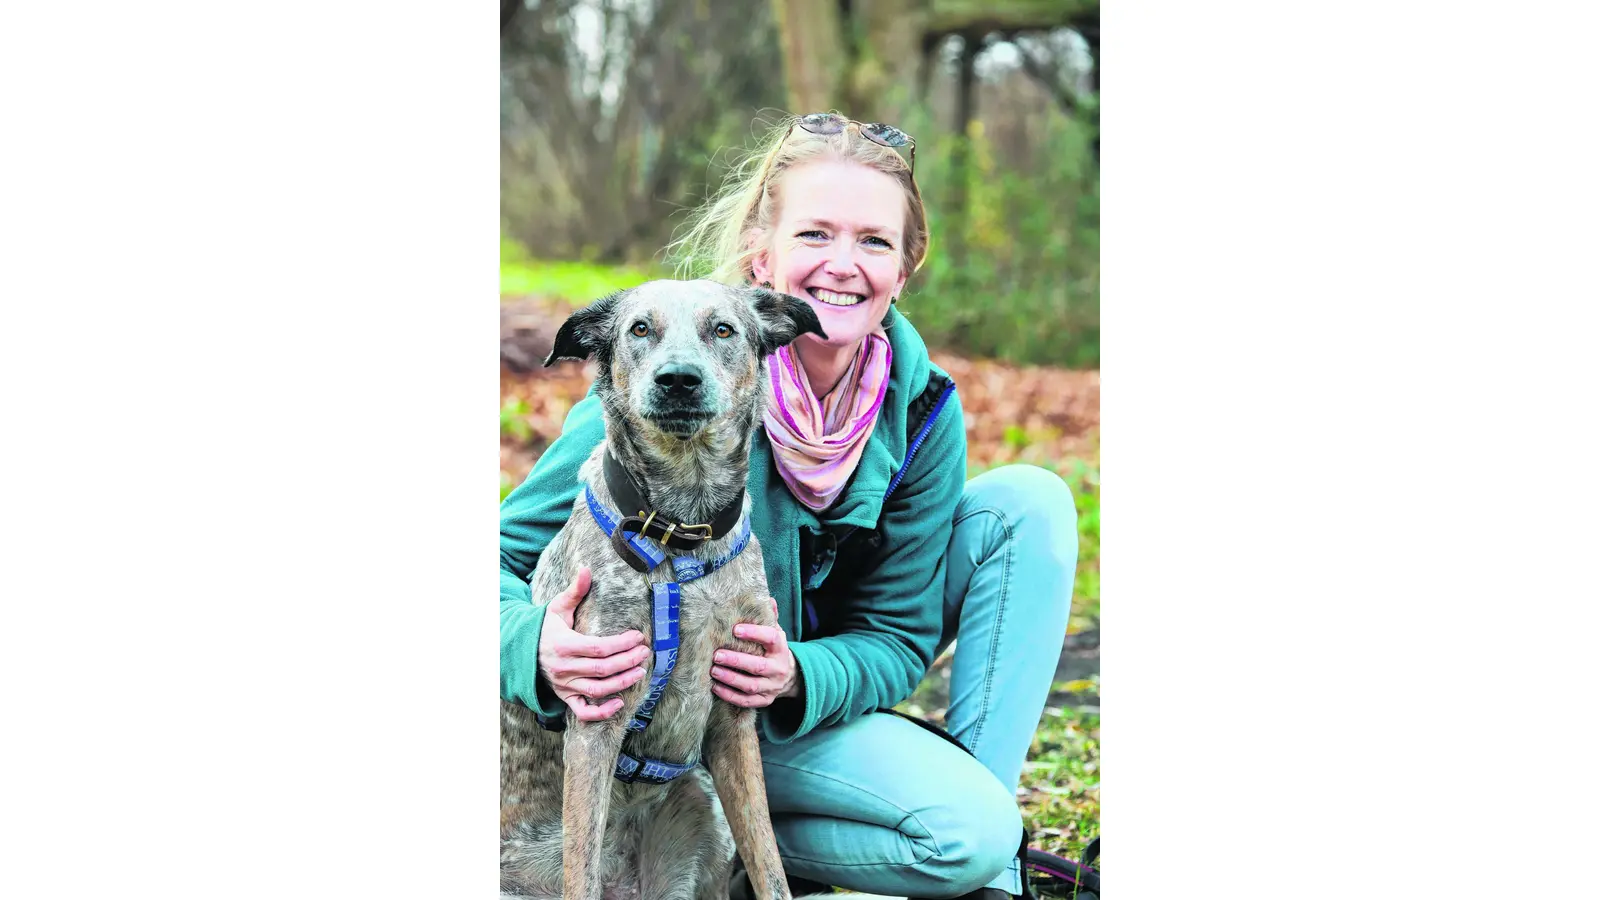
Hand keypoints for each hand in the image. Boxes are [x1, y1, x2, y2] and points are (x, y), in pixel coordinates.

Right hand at [537, 567, 650, 721]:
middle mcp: (565, 668)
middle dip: (628, 661)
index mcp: (565, 644)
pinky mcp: (564, 696)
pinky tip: (619, 703)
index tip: (638, 636)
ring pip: (597, 690)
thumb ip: (575, 590)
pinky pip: (582, 711)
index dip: (621, 644)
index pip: (599, 647)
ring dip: (622, 683)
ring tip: (640, 671)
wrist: (521, 649)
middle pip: (603, 669)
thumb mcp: (557, 607)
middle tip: (645, 652)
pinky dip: (601, 712)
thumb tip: (586, 569)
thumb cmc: (545, 627)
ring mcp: (564, 685)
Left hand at [710, 598, 798, 707]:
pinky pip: (746, 701)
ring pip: (751, 685)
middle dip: (736, 661)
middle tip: (717, 654)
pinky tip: (716, 687)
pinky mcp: (765, 700)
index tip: (735, 629)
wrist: (791, 676)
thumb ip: (769, 618)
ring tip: (713, 671)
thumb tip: (766, 598)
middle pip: (758, 666)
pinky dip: (730, 696)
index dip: (754, 633)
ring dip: (731, 679)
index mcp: (781, 648)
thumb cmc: (775, 650)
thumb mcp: (776, 633)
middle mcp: (778, 669)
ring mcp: (772, 687)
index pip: (771, 638)